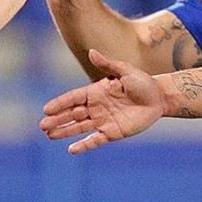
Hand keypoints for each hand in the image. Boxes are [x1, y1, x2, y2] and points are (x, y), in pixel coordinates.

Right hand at [40, 49, 164, 153]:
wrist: (159, 98)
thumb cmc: (142, 82)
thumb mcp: (125, 71)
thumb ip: (107, 64)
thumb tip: (91, 52)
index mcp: (96, 91)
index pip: (73, 98)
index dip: (60, 103)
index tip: (46, 109)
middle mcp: (96, 107)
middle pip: (72, 114)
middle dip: (58, 119)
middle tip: (43, 126)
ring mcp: (103, 120)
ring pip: (79, 127)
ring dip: (65, 131)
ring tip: (49, 135)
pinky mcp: (112, 133)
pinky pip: (95, 140)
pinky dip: (84, 145)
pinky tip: (71, 150)